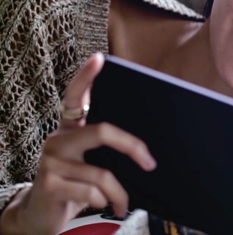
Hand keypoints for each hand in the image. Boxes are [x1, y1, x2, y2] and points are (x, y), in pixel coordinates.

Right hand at [0, 53, 156, 234]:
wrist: (40, 215)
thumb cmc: (73, 184)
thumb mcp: (88, 162)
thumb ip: (105, 149)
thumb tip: (145, 148)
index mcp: (69, 130)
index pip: (75, 97)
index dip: (86, 78)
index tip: (100, 59)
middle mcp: (57, 140)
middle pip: (101, 132)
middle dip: (132, 147)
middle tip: (149, 163)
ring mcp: (51, 162)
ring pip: (101, 174)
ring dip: (119, 193)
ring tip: (124, 202)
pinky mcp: (49, 185)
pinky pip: (91, 193)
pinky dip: (105, 202)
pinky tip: (103, 205)